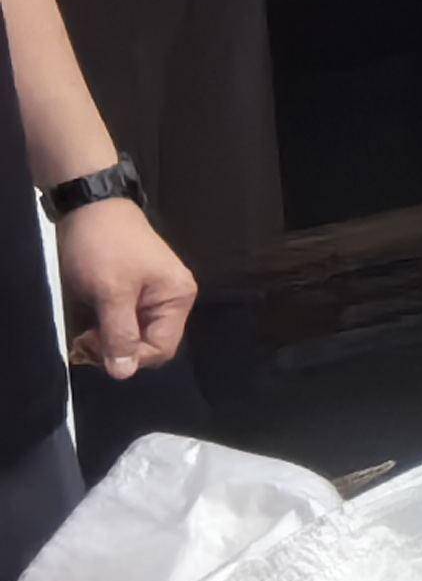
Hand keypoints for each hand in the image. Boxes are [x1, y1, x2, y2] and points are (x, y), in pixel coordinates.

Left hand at [54, 201, 192, 378]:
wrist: (90, 206)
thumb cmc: (104, 248)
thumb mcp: (110, 293)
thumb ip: (120, 334)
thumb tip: (124, 373)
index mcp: (177, 297)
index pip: (161, 348)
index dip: (129, 356)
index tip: (95, 345)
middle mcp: (173, 298)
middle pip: (151, 343)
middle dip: (119, 348)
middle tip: (86, 339)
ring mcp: (156, 294)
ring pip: (137, 334)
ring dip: (110, 338)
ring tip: (85, 330)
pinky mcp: (138, 289)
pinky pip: (129, 321)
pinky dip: (109, 326)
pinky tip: (92, 320)